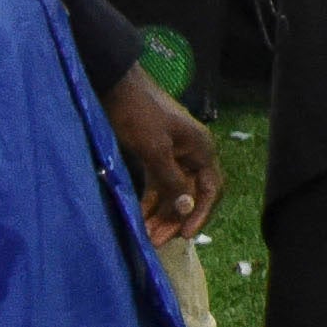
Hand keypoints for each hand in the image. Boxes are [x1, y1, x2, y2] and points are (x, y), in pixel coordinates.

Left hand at [105, 67, 222, 240]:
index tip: (184, 236)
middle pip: (190, 194)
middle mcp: (192, 153)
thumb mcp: (155, 149)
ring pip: (173, 192)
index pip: (211, 189)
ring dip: (161, 214)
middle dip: (175, 219)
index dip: (200, 214)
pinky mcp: (156, 154)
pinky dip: (150, 201)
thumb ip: (172, 180)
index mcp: (200, 149)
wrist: (115, 85)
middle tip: (157, 241)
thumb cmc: (138, 114)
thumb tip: (187, 208)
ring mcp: (174, 154)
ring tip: (146, 235)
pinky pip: (158, 184)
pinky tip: (139, 216)